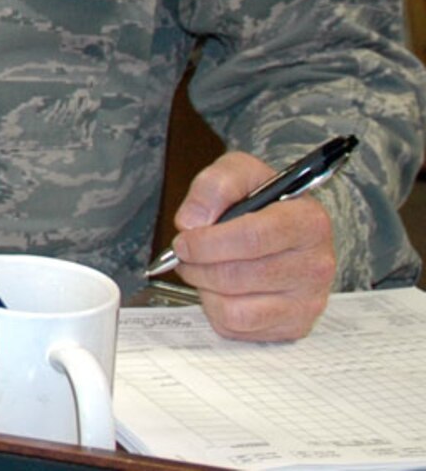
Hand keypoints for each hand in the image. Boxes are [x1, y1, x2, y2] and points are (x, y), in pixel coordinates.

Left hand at [167, 151, 335, 339]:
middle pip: (237, 276)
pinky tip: (222, 289)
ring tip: (205, 269)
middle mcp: (316, 265)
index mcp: (309, 222)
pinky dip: (216, 309)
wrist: (284, 226)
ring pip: (234, 308)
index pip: (253, 238)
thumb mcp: (238, 172)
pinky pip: (237, 327)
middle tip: (185, 254)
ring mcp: (308, 300)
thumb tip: (191, 222)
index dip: (208, 242)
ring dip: (205, 288)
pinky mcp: (294, 326)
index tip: (183, 240)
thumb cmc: (261, 200)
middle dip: (197, 265)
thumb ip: (213, 186)